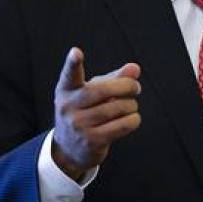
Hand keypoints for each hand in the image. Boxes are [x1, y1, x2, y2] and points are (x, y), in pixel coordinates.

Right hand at [52, 47, 141, 181]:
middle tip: (136, 88)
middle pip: (104, 90)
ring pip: (118, 108)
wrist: (70, 149)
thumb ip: (115, 78)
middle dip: (127, 86)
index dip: (73, 63)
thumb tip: (135, 68)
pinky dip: (134, 120)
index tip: (76, 52)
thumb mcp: (94, 93)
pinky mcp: (92, 141)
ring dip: (132, 105)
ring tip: (131, 106)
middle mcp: (68, 107)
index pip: (69, 75)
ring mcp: (79, 125)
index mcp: (66, 90)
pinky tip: (132, 118)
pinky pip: (123, 125)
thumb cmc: (87, 112)